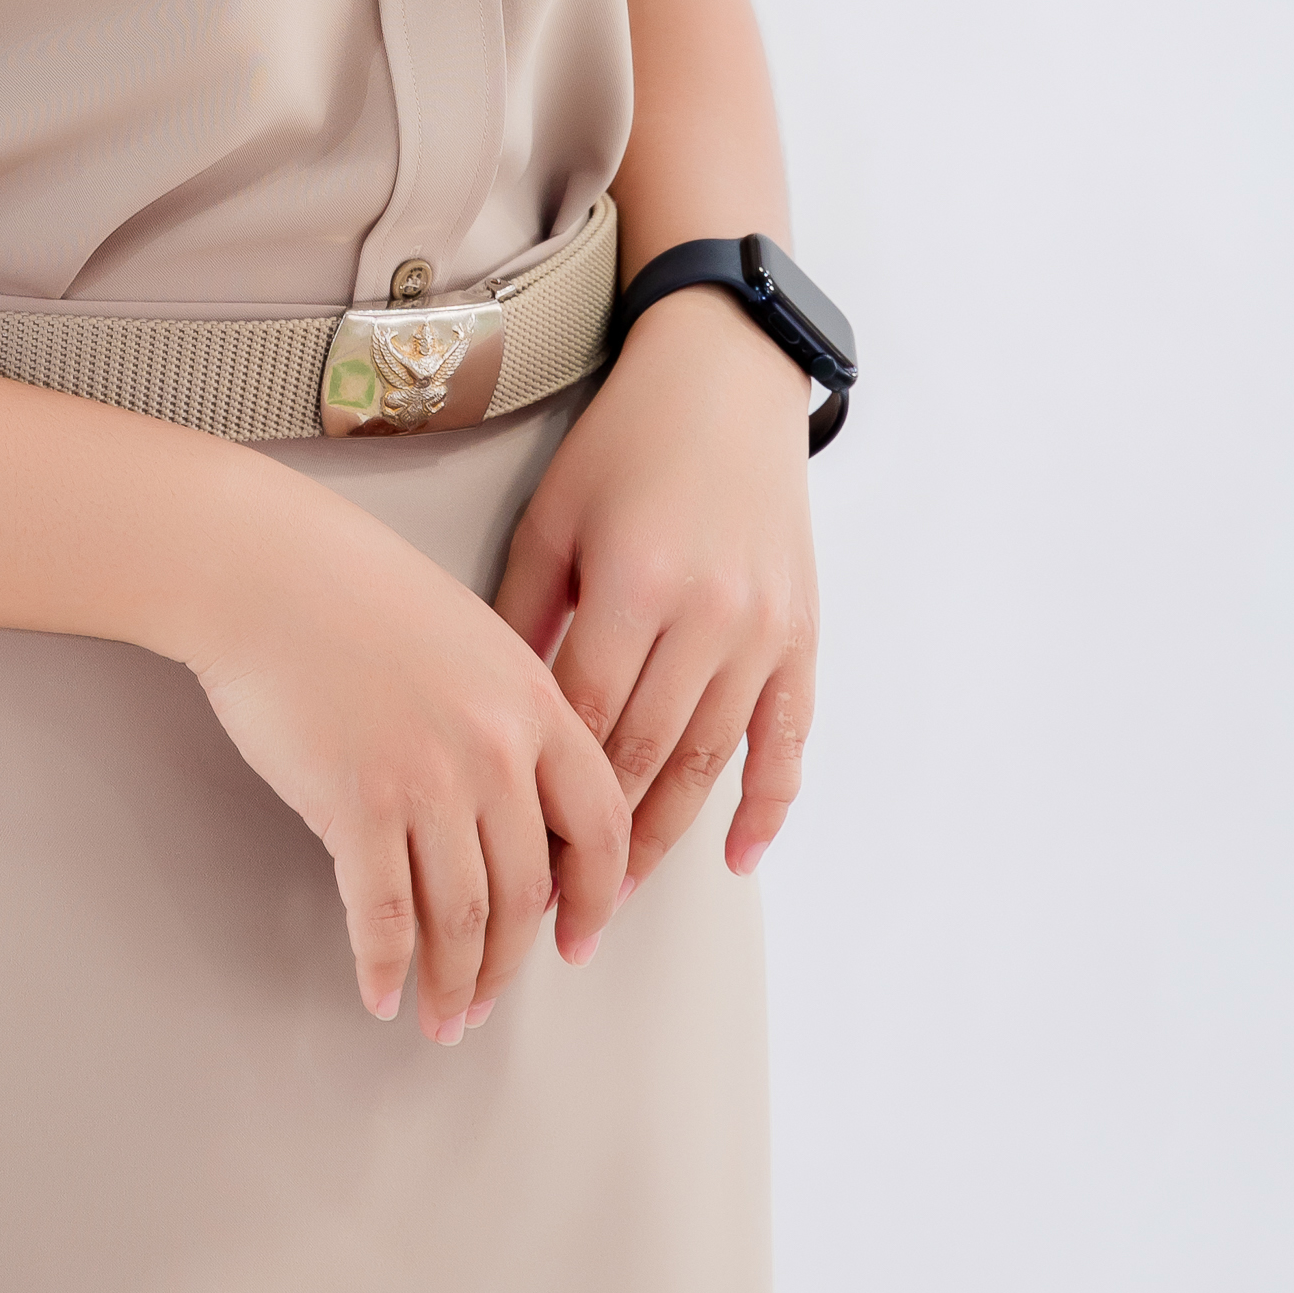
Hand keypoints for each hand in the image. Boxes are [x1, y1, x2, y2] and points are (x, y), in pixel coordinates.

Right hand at [188, 486, 629, 1040]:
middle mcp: (494, 749)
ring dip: (451, 981)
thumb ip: (509, 712)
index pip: (599, 823)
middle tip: (488, 998)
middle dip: (508, 961)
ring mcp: (428, 781)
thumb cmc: (353, 589)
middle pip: (527, 889)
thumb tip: (524, 805)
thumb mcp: (469, 635)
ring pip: (461, 916)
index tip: (580, 939)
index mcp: (532, 700)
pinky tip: (380, 992)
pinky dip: (385, 967)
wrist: (263, 569)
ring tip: (441, 1016)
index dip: (597, 896)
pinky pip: (383, 916)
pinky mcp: (356, 806)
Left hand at [490, 290, 817, 893]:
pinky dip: (766, 805)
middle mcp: (708, 616)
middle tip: (553, 912)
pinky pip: (788, 738)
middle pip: (646, 755)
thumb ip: (523, 611)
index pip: (585, 720)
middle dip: (596, 843)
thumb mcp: (554, 515)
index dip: (547, 796)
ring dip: (664, 838)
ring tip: (619, 900)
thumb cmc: (624, 444)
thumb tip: (491, 708)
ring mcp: (764, 629)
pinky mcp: (802, 632)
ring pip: (710, 761)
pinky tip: (736, 857)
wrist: (726, 380)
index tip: (506, 855)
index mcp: (636, 584)